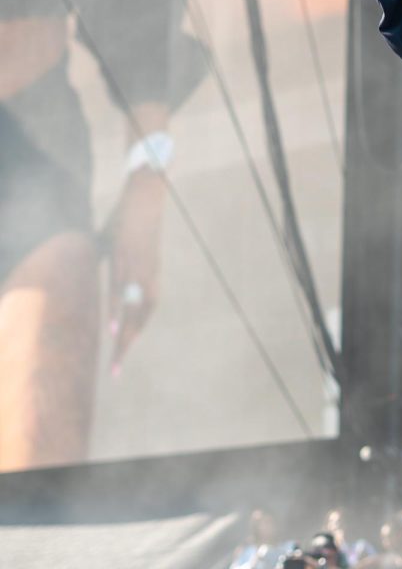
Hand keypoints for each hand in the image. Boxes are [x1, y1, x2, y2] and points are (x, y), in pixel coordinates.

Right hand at [103, 169, 167, 374]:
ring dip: (123, 335)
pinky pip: (122, 291)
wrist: (144, 195)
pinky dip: (118, 310)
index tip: (119, 360)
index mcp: (145, 280)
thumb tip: (87, 268)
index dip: (129, 337)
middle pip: (137, 321)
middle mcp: (146, 279)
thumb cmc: (127, 221)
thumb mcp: (114, 247)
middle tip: (115, 373)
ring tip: (114, 356)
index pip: (139, 317)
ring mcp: (140, 271)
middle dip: (125, 347)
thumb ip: (105, 264)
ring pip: (132, 310)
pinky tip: (113, 328)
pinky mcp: (132, 260)